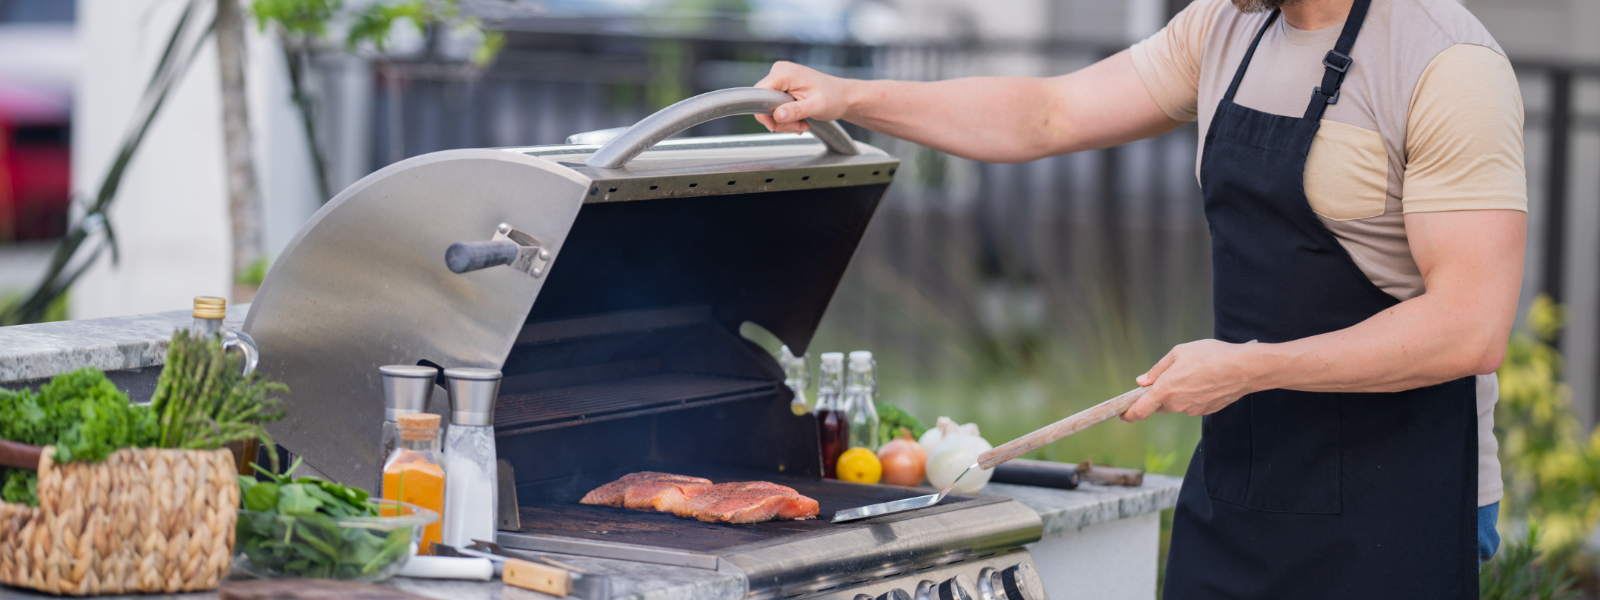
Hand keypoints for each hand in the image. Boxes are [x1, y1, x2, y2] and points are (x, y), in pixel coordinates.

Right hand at [753, 61, 853, 133]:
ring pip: (770, 108)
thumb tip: (777, 115)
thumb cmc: (834, 97)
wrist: (844, 96)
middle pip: (764, 103)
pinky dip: (787, 117)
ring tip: (803, 124)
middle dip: (780, 120)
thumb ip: (795, 111)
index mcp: (785, 73)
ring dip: (785, 121)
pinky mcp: (783, 87)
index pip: (759, 94)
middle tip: (798, 127)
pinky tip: (800, 120)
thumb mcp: (816, 106)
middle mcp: (780, 72)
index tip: (776, 127)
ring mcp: (781, 79)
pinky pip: (776, 106)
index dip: (764, 114)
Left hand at [1121, 340, 1265, 421]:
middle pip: (1159, 405)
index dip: (1128, 414)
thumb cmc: (1210, 356)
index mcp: (1165, 390)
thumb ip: (1157, 369)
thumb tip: (1142, 382)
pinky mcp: (1206, 411)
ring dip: (1178, 393)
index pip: (1140, 410)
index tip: (1122, 415)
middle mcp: (1177, 404)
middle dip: (1159, 395)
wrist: (1243, 369)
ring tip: (1193, 373)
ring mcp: (1192, 410)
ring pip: (1176, 404)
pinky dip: (1193, 395)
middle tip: (1168, 377)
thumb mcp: (1178, 353)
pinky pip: (1191, 404)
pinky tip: (1204, 380)